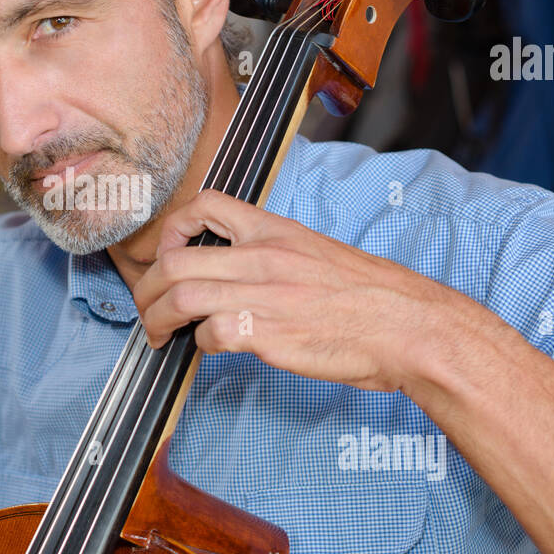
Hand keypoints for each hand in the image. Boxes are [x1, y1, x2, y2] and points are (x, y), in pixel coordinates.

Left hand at [131, 189, 465, 393]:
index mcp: (276, 231)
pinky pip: (210, 334)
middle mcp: (264, 257)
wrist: (408, 325)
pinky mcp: (268, 333)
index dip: (172, 228)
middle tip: (147, 309)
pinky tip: (211, 349)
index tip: (166, 254)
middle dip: (146, 288)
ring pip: (181, 296)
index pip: (207, 204)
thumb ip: (274, 256)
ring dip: (158, 319)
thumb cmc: (370, 297)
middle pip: (174, 260)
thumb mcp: (318, 253)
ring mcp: (265, 294)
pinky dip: (200, 344)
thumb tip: (237, 273)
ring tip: (159, 335)